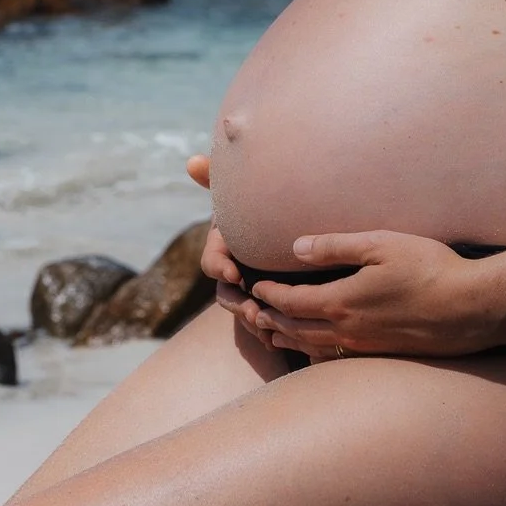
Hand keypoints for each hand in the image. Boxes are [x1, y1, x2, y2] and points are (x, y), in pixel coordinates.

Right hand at [186, 154, 269, 343]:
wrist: (314, 227)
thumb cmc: (276, 203)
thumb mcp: (251, 193)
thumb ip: (223, 178)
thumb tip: (192, 161)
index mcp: (229, 248)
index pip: (212, 261)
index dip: (218, 266)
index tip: (232, 272)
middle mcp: (239, 272)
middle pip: (228, 295)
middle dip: (239, 305)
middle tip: (256, 312)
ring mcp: (256, 291)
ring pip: (247, 314)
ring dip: (255, 324)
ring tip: (271, 331)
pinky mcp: (276, 305)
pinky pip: (269, 327)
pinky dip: (272, 336)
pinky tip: (282, 343)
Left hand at [245, 231, 505, 361]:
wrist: (473, 309)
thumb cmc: (431, 268)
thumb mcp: (382, 244)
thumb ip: (336, 245)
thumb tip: (295, 247)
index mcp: (341, 302)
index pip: (289, 301)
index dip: (267, 293)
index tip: (254, 284)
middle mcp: (347, 331)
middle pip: (293, 329)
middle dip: (268, 319)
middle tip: (251, 310)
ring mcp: (364, 348)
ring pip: (312, 347)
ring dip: (287, 338)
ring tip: (272, 330)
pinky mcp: (382, 355)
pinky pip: (334, 358)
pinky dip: (313, 352)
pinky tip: (315, 347)